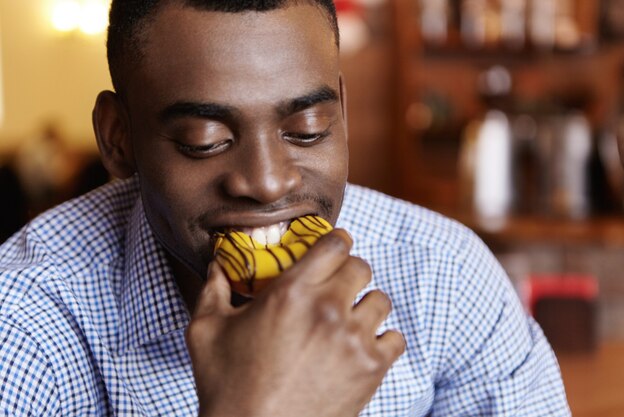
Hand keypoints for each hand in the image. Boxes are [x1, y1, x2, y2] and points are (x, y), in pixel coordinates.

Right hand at [185, 229, 405, 416]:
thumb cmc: (227, 388)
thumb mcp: (206, 332)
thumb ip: (213, 290)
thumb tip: (216, 265)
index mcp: (291, 292)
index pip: (333, 244)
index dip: (337, 240)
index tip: (336, 246)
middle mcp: (328, 309)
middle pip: (361, 267)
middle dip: (349, 272)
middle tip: (338, 285)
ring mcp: (353, 340)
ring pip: (380, 300)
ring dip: (366, 305)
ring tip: (350, 319)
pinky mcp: (371, 369)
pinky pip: (394, 339)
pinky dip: (382, 340)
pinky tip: (362, 347)